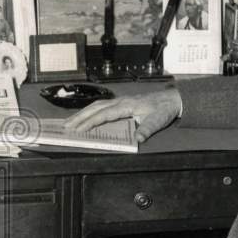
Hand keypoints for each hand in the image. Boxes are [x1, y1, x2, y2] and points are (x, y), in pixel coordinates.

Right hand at [64, 87, 181, 142]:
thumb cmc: (164, 110)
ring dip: (83, 113)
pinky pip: (102, 106)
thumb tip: (138, 138)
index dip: (90, 122)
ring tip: (70, 122)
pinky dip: (91, 111)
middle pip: (95, 108)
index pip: (104, 114)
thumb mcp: (158, 121)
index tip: (79, 129)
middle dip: (80, 117)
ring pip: (97, 105)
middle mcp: (121, 101)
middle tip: (66, 126)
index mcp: (127, 105)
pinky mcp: (122, 103)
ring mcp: (121, 101)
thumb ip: (147, 129)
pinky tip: (85, 116)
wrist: (171, 99)